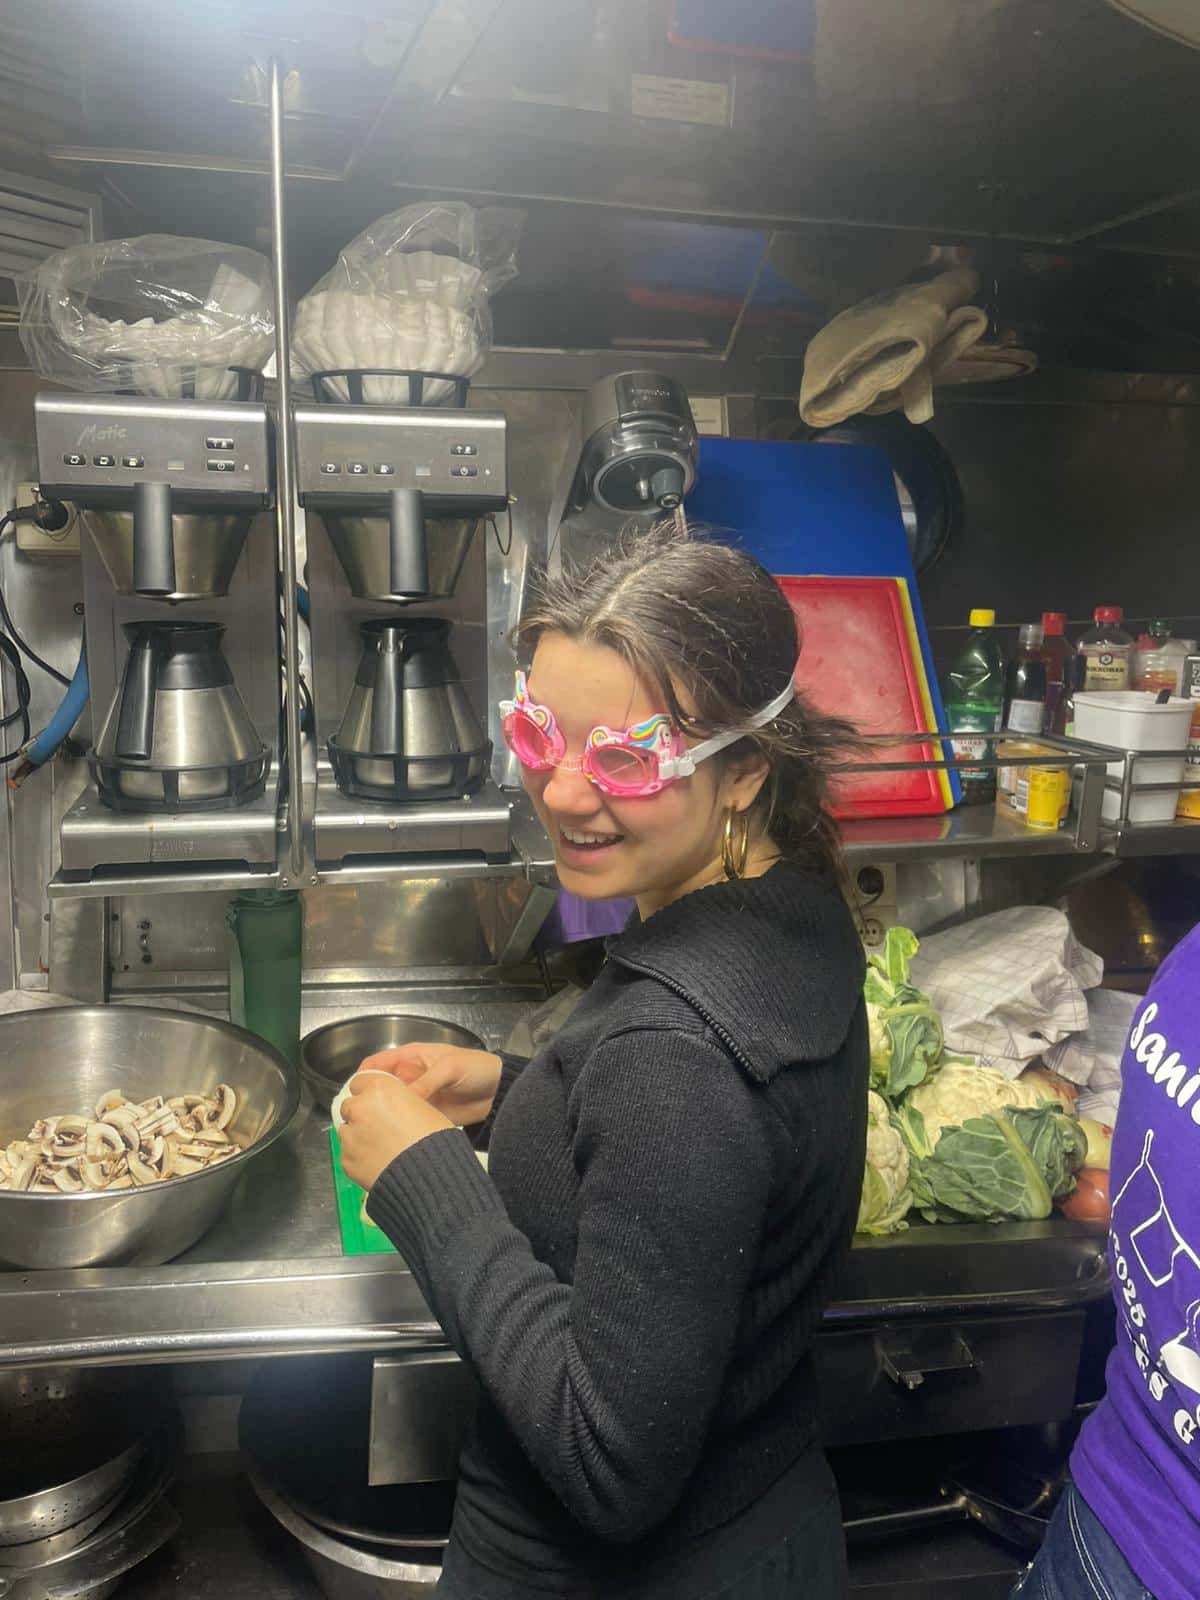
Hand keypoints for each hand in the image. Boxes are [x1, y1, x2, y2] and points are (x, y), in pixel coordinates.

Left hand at [339, 1071, 453, 1191]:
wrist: (429, 1176)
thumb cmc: (433, 1140)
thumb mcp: (423, 1106)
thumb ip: (399, 1099)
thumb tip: (392, 1104)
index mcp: (379, 1089)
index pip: (360, 1081)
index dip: (369, 1092)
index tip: (375, 1101)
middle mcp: (360, 1108)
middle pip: (350, 1105)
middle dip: (361, 1114)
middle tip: (381, 1127)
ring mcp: (350, 1135)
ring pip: (346, 1130)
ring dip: (358, 1135)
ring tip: (381, 1148)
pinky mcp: (346, 1160)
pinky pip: (349, 1153)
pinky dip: (359, 1157)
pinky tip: (378, 1162)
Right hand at [356, 1042, 502, 1128]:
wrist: (498, 1091)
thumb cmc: (475, 1068)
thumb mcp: (450, 1068)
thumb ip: (425, 1083)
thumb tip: (402, 1101)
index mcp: (410, 1059)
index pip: (377, 1064)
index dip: (363, 1076)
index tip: (353, 1094)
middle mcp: (408, 1078)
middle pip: (379, 1088)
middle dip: (368, 1100)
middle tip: (358, 1118)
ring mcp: (416, 1098)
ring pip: (390, 1107)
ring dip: (381, 1117)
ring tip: (369, 1132)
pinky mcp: (424, 1116)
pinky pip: (406, 1121)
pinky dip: (397, 1129)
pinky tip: (389, 1139)